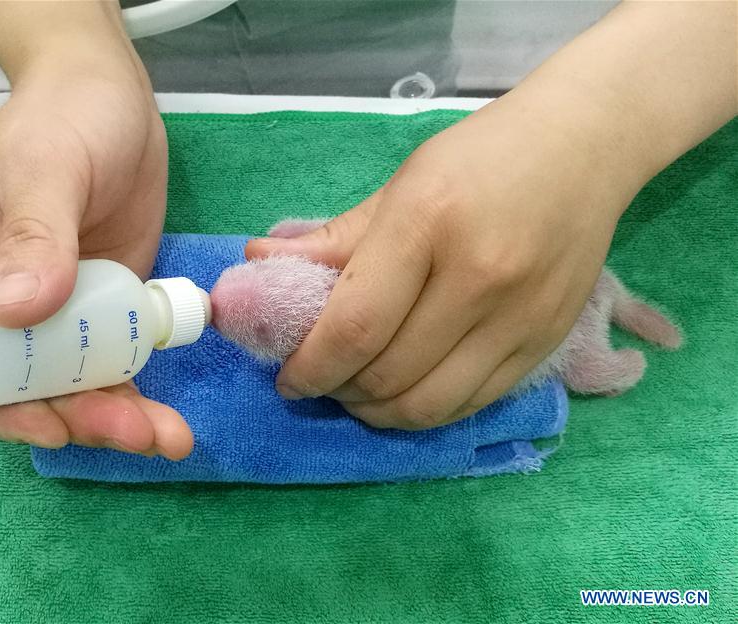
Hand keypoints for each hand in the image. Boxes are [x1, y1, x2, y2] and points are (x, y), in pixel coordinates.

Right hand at [0, 57, 192, 457]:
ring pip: (73, 386)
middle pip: (25, 386)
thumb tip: (13, 311)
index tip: (55, 423)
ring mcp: (53, 313)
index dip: (3, 403)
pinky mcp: (101, 312)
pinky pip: (112, 364)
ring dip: (117, 419)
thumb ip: (34, 235)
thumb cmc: (63, 120)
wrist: (113, 101)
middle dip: (79, 418)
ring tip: (168, 439)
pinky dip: (138, 394)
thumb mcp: (46, 168)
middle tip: (140, 434)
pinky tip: (170, 421)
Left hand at [246, 102, 632, 428]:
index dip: (310, 367)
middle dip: (337, 391)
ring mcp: (520, 318)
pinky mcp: (546, 343)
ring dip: (378, 413)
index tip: (288, 379)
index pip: (354, 326)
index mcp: (427, 224)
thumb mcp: (399, 183)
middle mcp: (478, 278)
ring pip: (429, 406)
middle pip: (387, 375)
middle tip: (320, 380)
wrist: (584, 148)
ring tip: (357, 393)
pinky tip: (407, 391)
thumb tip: (257, 264)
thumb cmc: (480, 157)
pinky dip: (427, 411)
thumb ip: (331, 237)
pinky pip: (472, 404)